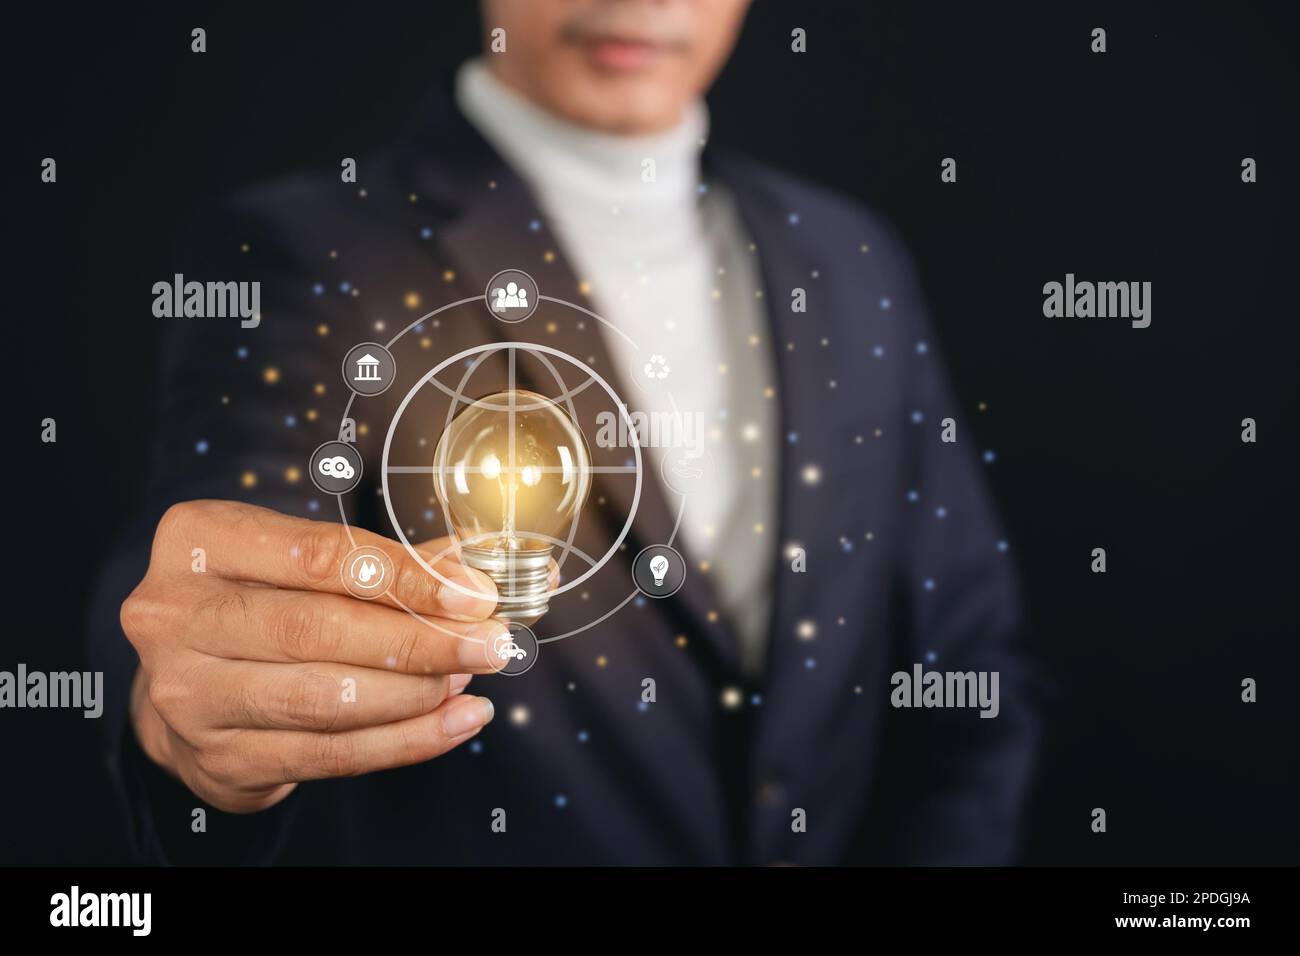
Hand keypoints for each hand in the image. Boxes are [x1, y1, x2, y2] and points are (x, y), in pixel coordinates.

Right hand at [120, 499, 506, 812]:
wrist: (183, 681)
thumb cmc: (259, 600)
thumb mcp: (302, 559)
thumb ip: (389, 561)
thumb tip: (482, 571)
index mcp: (201, 540)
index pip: (320, 556)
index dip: (407, 578)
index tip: (476, 595)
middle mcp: (176, 614)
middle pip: (319, 630)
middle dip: (421, 641)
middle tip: (491, 644)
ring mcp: (188, 692)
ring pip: (325, 699)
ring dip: (416, 693)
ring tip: (472, 678)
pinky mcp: (216, 758)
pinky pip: (328, 755)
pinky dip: (404, 742)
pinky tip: (455, 722)